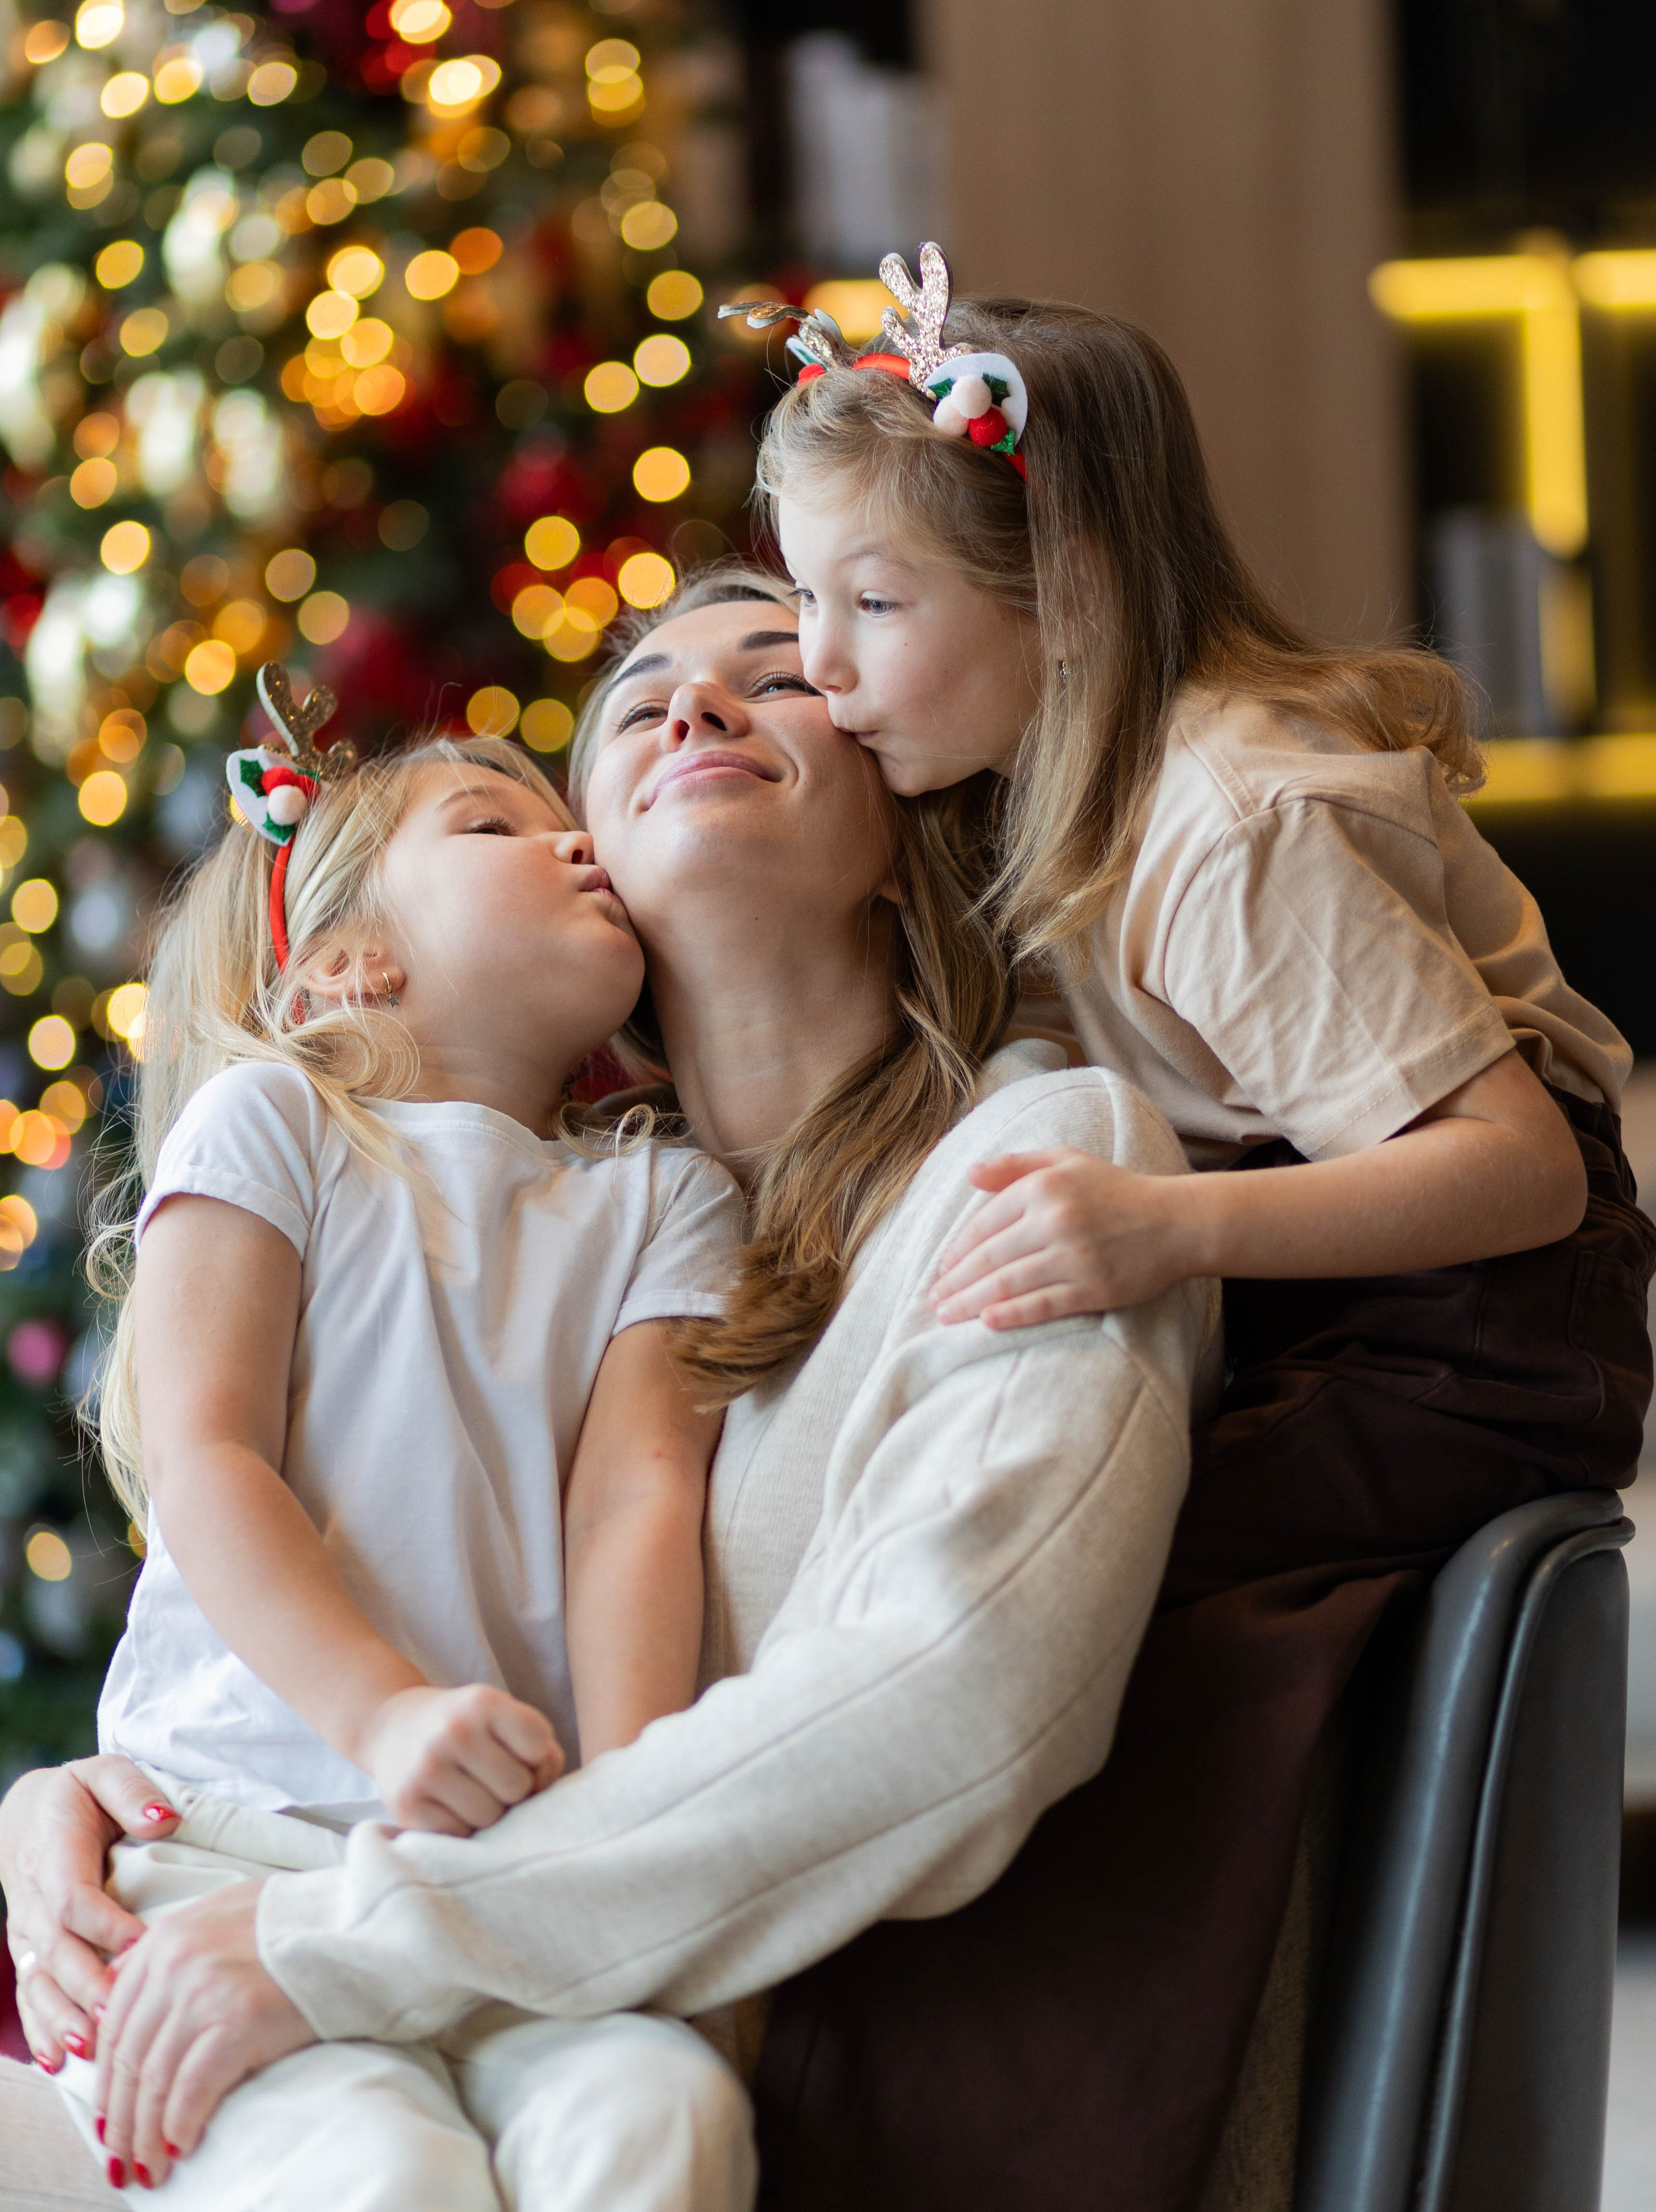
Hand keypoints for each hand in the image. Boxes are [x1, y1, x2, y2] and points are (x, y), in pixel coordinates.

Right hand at [0, 1756, 179, 2069]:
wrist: (32, 1813)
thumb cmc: (82, 1794)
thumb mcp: (106, 1773)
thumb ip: (132, 1791)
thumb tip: (163, 1818)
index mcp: (56, 1856)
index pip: (77, 1899)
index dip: (107, 1926)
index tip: (144, 1946)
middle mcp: (35, 1901)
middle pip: (59, 1951)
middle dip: (87, 1988)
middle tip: (120, 2018)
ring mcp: (28, 1933)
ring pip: (40, 1983)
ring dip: (61, 2019)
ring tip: (89, 2050)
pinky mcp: (31, 1953)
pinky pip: (30, 1995)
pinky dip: (41, 2030)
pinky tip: (58, 2061)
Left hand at [94, 1880, 312, 2190]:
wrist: (359, 1923)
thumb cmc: (298, 1923)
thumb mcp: (220, 1914)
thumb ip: (172, 1949)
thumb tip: (121, 2000)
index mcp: (166, 1938)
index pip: (115, 2023)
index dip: (108, 2080)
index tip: (109, 2117)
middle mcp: (176, 1962)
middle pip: (129, 2057)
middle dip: (120, 2119)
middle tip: (122, 2159)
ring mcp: (205, 1991)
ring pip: (154, 2081)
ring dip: (145, 2136)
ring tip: (147, 2169)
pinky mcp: (240, 2021)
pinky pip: (191, 2089)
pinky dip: (179, 2125)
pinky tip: (179, 2147)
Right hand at [359, 1683, 562, 1833]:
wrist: (392, 1729)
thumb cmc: (463, 1726)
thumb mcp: (500, 1715)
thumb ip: (539, 1746)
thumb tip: (543, 1787)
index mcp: (483, 1703)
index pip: (538, 1744)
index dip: (537, 1757)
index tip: (519, 1753)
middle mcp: (454, 1732)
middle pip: (517, 1788)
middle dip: (513, 1789)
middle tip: (492, 1777)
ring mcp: (427, 1769)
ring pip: (490, 1817)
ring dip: (488, 1812)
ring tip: (471, 1791)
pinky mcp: (407, 1805)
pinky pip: (459, 1835)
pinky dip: (461, 1826)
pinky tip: (448, 1804)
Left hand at [931, 1148, 1202, 1327]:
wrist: (1177, 1222)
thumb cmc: (1117, 1190)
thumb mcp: (1067, 1161)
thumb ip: (1016, 1166)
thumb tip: (969, 1175)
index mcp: (1043, 1188)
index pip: (984, 1224)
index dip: (956, 1251)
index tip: (940, 1270)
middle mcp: (1055, 1221)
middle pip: (989, 1258)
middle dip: (955, 1282)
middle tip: (933, 1301)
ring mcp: (1074, 1257)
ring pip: (1008, 1283)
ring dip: (971, 1302)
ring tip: (947, 1315)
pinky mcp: (1093, 1288)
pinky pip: (1042, 1304)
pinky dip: (1011, 1314)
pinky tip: (986, 1321)